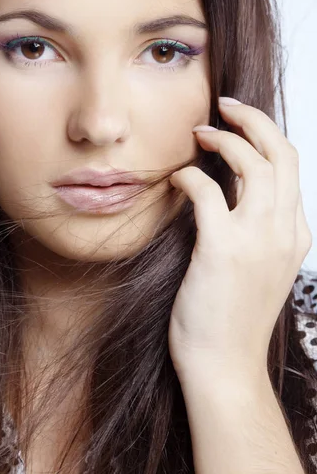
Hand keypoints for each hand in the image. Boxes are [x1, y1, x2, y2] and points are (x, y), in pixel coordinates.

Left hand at [167, 97, 312, 378]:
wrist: (224, 367)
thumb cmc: (232, 317)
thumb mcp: (259, 268)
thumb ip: (255, 230)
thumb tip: (226, 194)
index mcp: (295, 234)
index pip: (291, 167)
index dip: (266, 136)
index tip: (240, 124)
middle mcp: (283, 231)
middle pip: (281, 153)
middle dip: (255, 120)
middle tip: (226, 106)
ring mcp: (257, 240)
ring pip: (254, 163)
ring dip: (225, 139)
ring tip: (200, 134)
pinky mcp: (222, 250)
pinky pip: (209, 192)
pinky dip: (192, 176)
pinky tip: (177, 179)